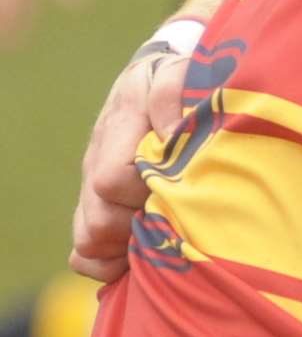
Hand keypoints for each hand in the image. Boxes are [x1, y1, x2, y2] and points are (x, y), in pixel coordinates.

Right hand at [70, 48, 188, 281]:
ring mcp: (93, 185)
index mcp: (119, 127)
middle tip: (179, 215)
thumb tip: (167, 138)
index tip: (181, 189)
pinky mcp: (96, 205)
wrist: (162, 78)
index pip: (111, 180)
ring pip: (89, 241)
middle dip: (141, 226)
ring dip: (127, 247)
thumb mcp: (181, 74)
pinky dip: (109, 263)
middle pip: (100, 221)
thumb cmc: (181, 79)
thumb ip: (172, 95)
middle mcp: (98, 159)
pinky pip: (83, 252)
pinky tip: (141, 250)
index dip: (145, 194)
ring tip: (164, 232)